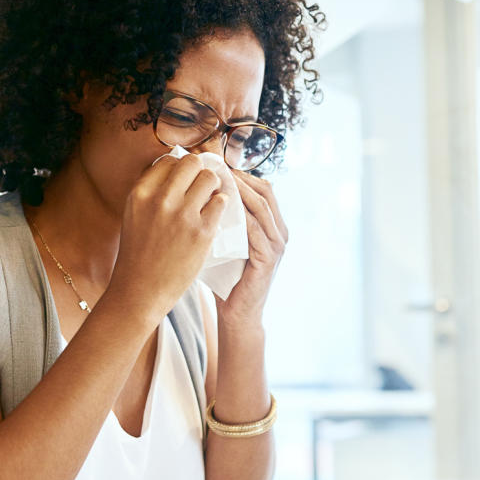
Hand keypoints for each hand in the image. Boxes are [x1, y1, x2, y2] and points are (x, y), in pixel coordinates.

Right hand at [106, 154, 227, 322]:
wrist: (140, 291)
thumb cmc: (139, 254)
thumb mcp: (134, 214)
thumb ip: (152, 192)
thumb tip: (177, 167)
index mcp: (140, 193)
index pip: (168, 160)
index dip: (180, 168)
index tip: (184, 181)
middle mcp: (161, 199)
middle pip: (192, 163)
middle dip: (199, 171)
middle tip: (202, 186)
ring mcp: (183, 215)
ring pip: (210, 178)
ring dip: (213, 186)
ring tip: (210, 199)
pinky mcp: (202, 232)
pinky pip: (221, 202)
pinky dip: (220, 206)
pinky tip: (214, 215)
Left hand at [219, 170, 287, 324]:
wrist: (237, 314)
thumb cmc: (228, 278)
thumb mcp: (227, 243)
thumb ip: (223, 221)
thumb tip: (199, 193)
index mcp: (273, 226)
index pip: (263, 188)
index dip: (243, 174)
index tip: (218, 165)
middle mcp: (280, 233)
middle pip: (265, 192)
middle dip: (241, 178)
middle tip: (217, 168)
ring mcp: (277, 246)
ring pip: (261, 208)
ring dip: (239, 192)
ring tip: (217, 182)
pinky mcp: (268, 260)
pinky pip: (255, 231)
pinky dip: (240, 217)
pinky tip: (221, 208)